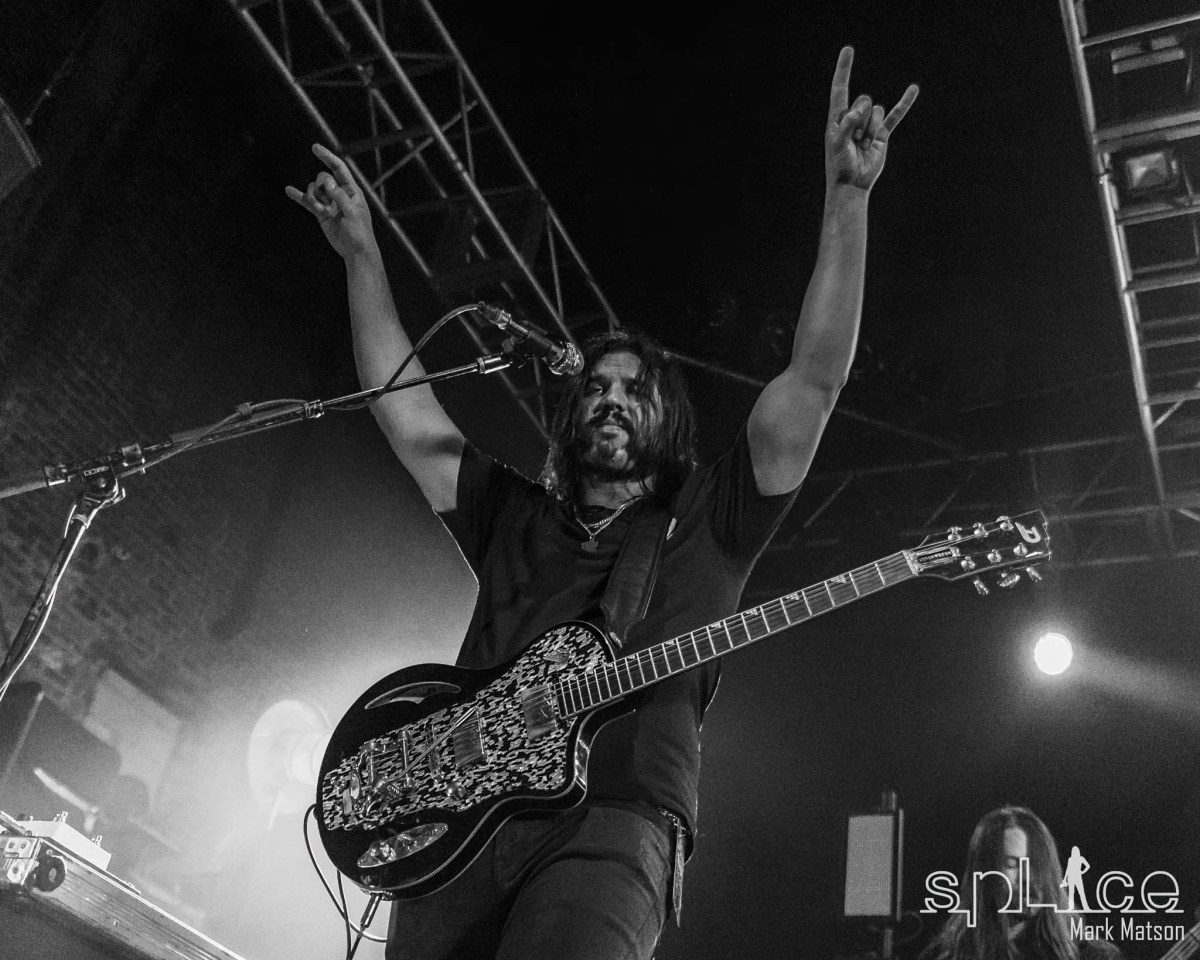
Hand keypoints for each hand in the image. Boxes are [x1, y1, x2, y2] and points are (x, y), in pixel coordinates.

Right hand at [285, 143, 376, 259]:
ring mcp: (329, 202)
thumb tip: (327, 182)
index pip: (338, 168)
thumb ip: (340, 196)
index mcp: (351, 190)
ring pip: (314, 190)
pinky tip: (289, 190)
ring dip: (314, 200)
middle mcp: (339, 193)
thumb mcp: (353, 213)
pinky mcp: (320, 212)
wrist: (355, 251)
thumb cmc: (360, 232)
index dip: (327, 157)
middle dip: (321, 189)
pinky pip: (307, 202)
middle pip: (322, 178)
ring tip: (323, 213)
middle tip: (328, 205)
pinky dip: (298, 196)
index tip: (315, 147)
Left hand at [825, 46, 917, 192]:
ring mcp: (868, 125)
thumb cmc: (839, 165)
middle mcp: (853, 117)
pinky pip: (894, 115)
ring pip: (876, 112)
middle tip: (854, 141)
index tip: (849, 50)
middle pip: (863, 101)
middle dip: (861, 121)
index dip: (844, 69)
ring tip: (863, 147)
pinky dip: (904, 103)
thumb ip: (847, 123)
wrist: (852, 184)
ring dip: (871, 130)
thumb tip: (863, 108)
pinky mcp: (882, 134)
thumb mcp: (837, 143)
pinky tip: (913, 89)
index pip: (840, 88)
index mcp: (837, 117)